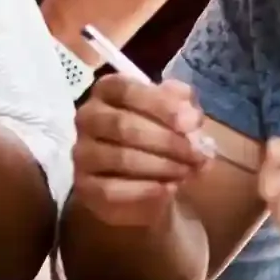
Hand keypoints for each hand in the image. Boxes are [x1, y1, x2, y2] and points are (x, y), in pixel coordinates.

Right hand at [71, 75, 214, 230]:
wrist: (151, 182)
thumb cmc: (160, 136)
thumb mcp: (177, 113)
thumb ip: (184, 105)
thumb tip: (189, 117)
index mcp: (107, 91)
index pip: (125, 89)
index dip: (160, 105)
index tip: (192, 123)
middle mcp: (87, 117)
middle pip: (122, 124)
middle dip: (166, 141)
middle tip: (196, 155)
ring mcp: (82, 152)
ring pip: (119, 158)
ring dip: (161, 166)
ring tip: (187, 172)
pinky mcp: (85, 186)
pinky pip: (111, 189)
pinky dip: (145, 190)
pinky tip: (168, 189)